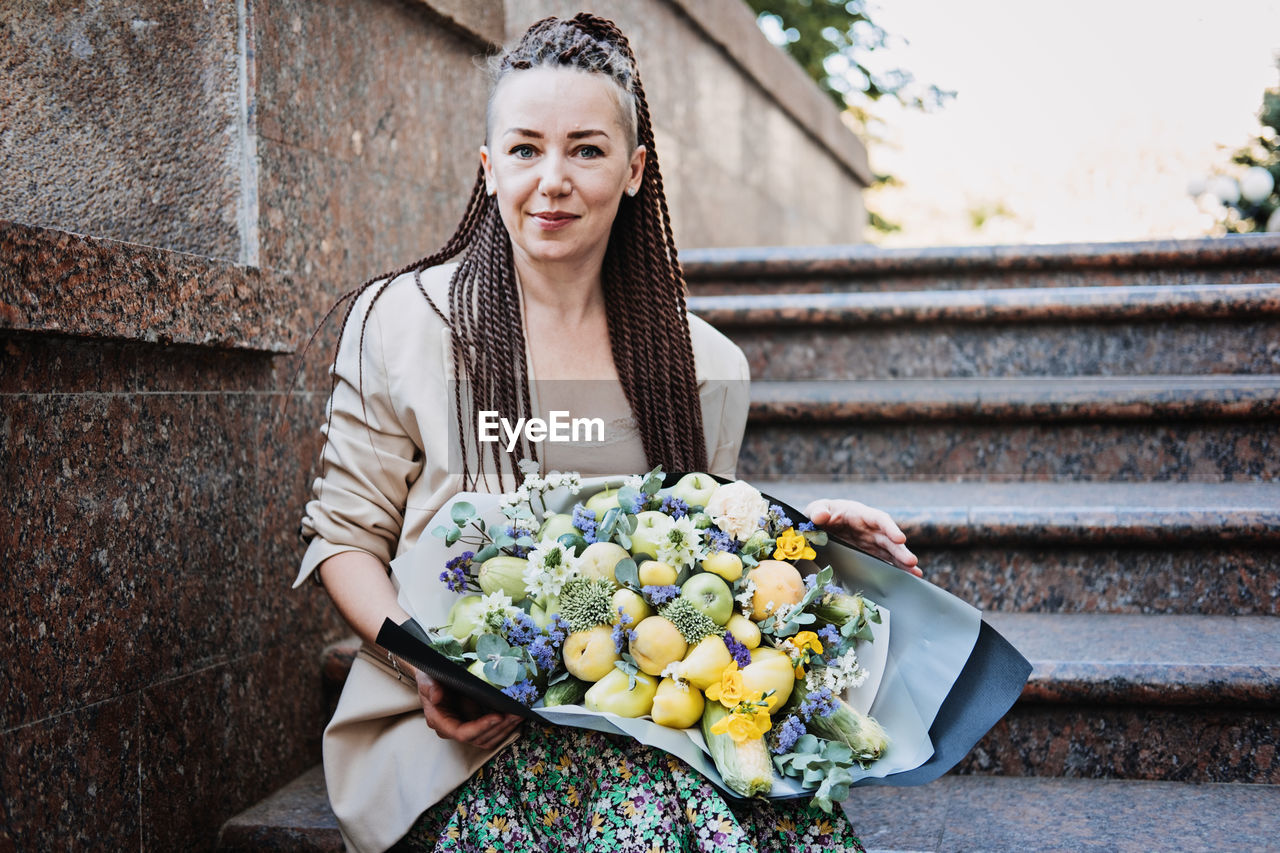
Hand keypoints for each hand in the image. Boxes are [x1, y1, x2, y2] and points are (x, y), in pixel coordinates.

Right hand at [415, 669, 523, 749]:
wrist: (433, 676)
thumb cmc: (429, 678)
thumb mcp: (427, 679)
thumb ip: (430, 688)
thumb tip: (436, 697)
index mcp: (440, 721)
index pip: (463, 733)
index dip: (481, 727)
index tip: (498, 716)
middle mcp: (453, 729)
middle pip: (479, 739)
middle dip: (499, 728)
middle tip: (516, 714)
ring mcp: (465, 727)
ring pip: (487, 739)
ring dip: (505, 729)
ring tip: (519, 715)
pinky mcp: (474, 722)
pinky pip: (491, 732)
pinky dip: (504, 727)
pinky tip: (514, 716)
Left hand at [804, 499, 921, 576]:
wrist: (817, 525)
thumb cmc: (819, 513)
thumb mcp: (816, 509)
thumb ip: (818, 511)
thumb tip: (821, 516)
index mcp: (859, 514)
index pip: (879, 519)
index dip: (890, 528)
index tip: (900, 539)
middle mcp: (869, 528)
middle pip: (888, 538)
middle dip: (900, 550)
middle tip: (912, 562)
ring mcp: (870, 541)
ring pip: (890, 551)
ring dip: (902, 561)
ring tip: (916, 573)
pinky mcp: (869, 553)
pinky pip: (884, 560)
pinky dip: (896, 568)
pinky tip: (909, 577)